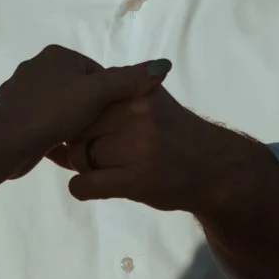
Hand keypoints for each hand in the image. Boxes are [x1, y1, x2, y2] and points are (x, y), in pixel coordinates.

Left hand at [0, 46, 173, 178]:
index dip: (110, 95)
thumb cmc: (54, 112)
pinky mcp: (13, 114)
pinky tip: (58, 147)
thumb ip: (129, 80)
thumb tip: (163, 66)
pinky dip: (51, 131)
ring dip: (70, 122)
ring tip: (80, 141)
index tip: (115, 117)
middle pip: (77, 89)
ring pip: (59, 106)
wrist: (9, 141)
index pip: (95, 72)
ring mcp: (21, 91)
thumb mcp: (98, 93)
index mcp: (56, 55)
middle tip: (99, 132)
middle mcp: (36, 66)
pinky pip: (42, 120)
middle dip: (89, 109)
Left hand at [57, 85, 278, 278]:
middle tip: (88, 152)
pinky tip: (90, 187)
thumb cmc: (174, 134)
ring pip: (80, 156)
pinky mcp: (137, 179)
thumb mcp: (150, 101)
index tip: (84, 128)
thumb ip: (115, 96)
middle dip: (77, 142)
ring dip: (81, 166)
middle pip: (79, 127)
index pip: (88, 99)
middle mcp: (138, 113)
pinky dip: (81, 188)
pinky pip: (87, 184)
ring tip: (99, 168)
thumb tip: (66, 105)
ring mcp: (138, 147)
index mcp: (138, 90)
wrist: (213, 167)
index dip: (78, 116)